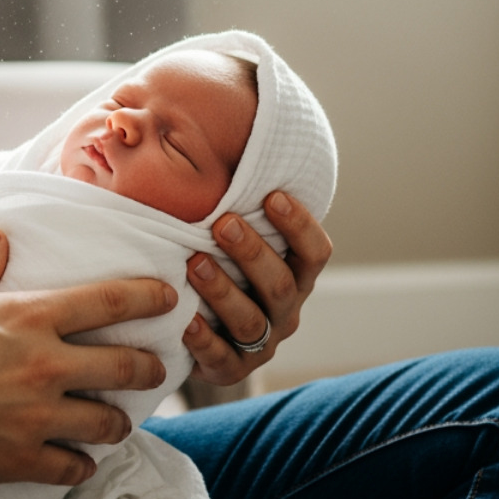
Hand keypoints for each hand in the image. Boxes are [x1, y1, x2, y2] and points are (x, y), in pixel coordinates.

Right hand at [0, 230, 169, 498]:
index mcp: (30, 318)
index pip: (109, 301)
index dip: (147, 297)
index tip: (171, 296)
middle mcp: (46, 367)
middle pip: (124, 366)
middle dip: (149, 368)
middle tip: (158, 368)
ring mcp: (37, 417)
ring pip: (105, 423)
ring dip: (116, 422)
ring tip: (118, 422)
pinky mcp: (19, 460)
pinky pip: (70, 467)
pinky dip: (78, 466)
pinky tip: (78, 464)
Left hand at [181, 190, 331, 385]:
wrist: (204, 334)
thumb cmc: (221, 266)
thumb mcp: (235, 238)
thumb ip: (237, 204)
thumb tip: (220, 129)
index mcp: (297, 276)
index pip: (315, 252)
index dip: (299, 225)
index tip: (272, 195)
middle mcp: (286, 310)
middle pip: (281, 284)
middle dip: (253, 252)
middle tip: (222, 224)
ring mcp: (261, 343)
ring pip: (251, 321)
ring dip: (223, 290)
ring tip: (193, 264)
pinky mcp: (230, 369)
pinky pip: (220, 359)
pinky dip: (202, 340)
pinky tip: (183, 318)